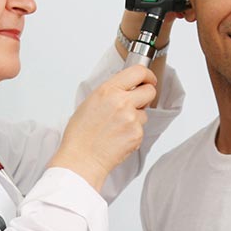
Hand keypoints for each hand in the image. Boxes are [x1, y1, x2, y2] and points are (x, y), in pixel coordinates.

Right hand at [49, 65, 158, 190]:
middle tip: (136, 103)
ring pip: (145, 112)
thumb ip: (109, 92)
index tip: (147, 79)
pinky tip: (118, 137)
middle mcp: (122, 102)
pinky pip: (141, 129)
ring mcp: (131, 119)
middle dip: (145, 96)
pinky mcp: (137, 134)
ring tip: (117, 127)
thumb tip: (124, 88)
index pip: (138, 72)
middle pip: (150, 91)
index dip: (147, 75)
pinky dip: (132, 133)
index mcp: (108, 90)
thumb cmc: (80, 135)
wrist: (81, 159)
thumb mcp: (89, 103)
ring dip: (136, 117)